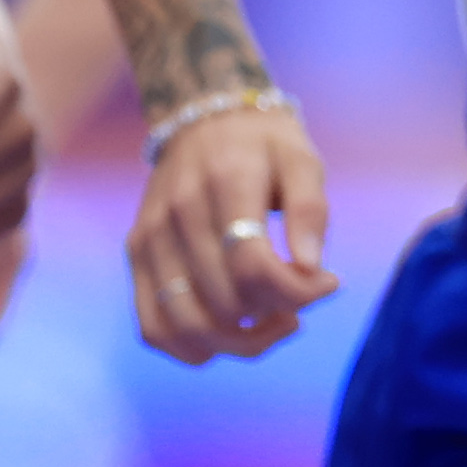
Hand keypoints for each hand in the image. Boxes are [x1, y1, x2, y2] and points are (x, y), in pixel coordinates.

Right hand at [129, 96, 336, 364]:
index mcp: (226, 182)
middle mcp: (178, 213)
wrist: (203, 118)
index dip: (297, 290)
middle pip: (224, 300)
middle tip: (301, 298)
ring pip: (186, 324)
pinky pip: (152, 327)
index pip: (253, 264)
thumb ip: (311, 210)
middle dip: (275, 314)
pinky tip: (230, 336)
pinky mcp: (136, 255)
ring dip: (237, 342)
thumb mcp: (303, 160)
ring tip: (271, 323)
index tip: (329, 282)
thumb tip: (313, 269)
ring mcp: (150, 237)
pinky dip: (192, 348)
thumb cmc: (264, 145)